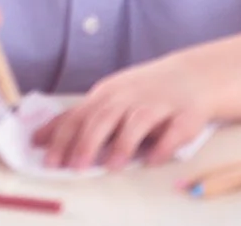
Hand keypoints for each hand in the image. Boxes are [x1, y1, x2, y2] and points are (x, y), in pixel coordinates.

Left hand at [33, 55, 213, 170]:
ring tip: (111, 167)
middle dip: (85, 143)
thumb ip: (83, 118)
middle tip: (73, 167)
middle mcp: (129, 96)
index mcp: (107, 94)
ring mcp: (158, 104)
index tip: (47, 159)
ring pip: (136, 122)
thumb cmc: (145, 91)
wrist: (196, 74)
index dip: (61, 138)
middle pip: (102, 118)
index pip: (78, 116)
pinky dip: (163, 146)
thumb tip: (44, 139)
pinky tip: (152, 161)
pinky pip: (174, 131)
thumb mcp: (111, 98)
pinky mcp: (186, 114)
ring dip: (123, 144)